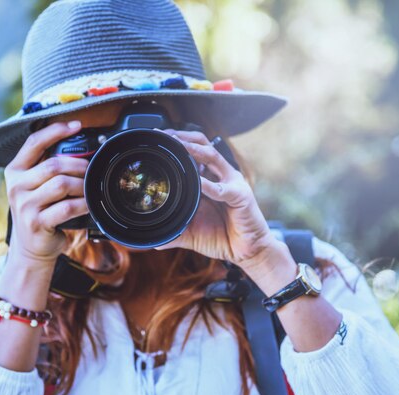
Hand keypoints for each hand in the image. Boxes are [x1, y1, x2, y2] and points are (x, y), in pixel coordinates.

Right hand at [4, 121, 89, 266]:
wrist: (32, 246)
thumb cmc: (40, 210)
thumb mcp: (36, 186)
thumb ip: (48, 167)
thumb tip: (81, 148)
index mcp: (15, 170)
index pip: (34, 142)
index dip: (56, 131)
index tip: (77, 125)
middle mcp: (16, 186)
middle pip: (54, 165)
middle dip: (79, 165)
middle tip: (91, 170)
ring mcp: (24, 205)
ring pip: (62, 184)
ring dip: (82, 185)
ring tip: (89, 189)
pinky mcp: (36, 223)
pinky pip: (66, 207)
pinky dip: (83, 204)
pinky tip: (88, 204)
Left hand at [156, 130, 279, 272]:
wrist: (246, 253)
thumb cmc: (221, 237)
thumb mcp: (191, 233)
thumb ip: (173, 233)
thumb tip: (153, 241)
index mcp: (209, 179)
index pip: (193, 152)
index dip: (177, 144)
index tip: (158, 140)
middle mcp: (220, 176)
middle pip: (202, 145)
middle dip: (183, 138)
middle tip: (165, 137)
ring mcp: (232, 183)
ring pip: (212, 156)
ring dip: (193, 149)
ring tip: (178, 146)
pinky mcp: (241, 196)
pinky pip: (223, 188)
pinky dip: (210, 185)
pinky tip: (198, 183)